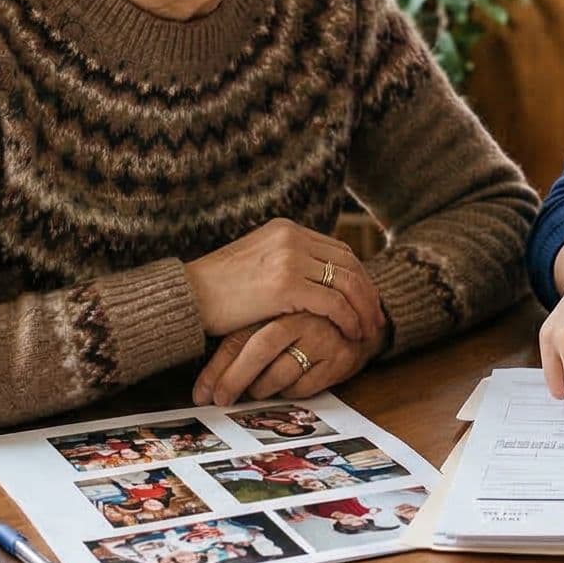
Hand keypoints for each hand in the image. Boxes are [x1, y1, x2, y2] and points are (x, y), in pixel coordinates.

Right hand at [184, 218, 383, 345]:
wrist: (187, 297)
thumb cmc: (215, 289)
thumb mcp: (254, 262)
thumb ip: (283, 262)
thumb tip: (310, 279)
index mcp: (285, 229)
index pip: (337, 249)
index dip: (358, 275)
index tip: (367, 298)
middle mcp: (291, 237)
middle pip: (348, 263)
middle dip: (367, 291)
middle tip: (376, 317)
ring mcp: (290, 259)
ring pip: (346, 282)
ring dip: (363, 307)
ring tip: (368, 330)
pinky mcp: (287, 285)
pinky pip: (332, 302)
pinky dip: (348, 318)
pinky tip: (351, 333)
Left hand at [191, 310, 377, 406]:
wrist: (359, 318)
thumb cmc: (304, 323)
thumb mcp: (273, 320)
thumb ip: (244, 338)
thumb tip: (205, 383)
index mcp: (277, 303)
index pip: (240, 336)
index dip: (217, 368)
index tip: (201, 394)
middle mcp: (300, 316)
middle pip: (259, 349)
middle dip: (235, 380)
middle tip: (220, 400)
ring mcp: (322, 337)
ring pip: (281, 373)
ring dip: (262, 389)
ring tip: (257, 390)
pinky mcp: (340, 358)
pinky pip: (305, 387)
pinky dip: (290, 392)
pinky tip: (286, 386)